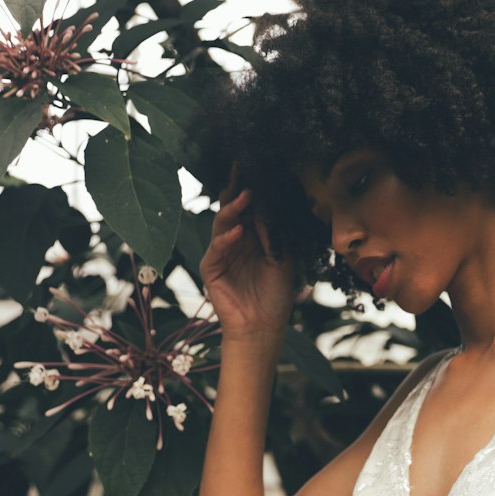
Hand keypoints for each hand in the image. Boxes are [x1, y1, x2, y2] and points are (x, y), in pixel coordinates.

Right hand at [200, 166, 302, 339]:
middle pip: (233, 208)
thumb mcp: (283, 261)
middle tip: (243, 168)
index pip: (251, 207)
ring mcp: (222, 252)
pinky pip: (217, 247)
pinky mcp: (211, 267)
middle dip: (237, 188)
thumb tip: (266, 206)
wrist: (263, 327)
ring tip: (246, 196)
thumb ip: (274, 235)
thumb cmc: (276, 296)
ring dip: (233, 209)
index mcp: (254, 236)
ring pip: (223, 222)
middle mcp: (236, 240)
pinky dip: (227, 238)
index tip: (260, 168)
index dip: (254, 189)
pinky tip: (239, 231)